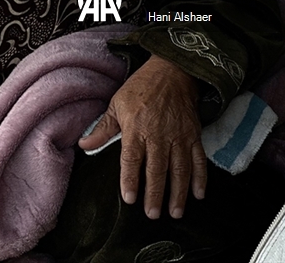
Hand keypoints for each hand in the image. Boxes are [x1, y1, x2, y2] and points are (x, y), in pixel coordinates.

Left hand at [78, 53, 206, 218]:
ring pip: (180, 169)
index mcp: (136, 127)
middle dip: (155, 194)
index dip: (130, 179)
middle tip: (152, 214)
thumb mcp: (117, 103)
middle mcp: (159, 134)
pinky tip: (198, 195)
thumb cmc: (141, 88)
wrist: (172, 70)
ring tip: (175, 212)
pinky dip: (200, 178)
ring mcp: (179, 135)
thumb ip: (103, 128)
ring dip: (178, 192)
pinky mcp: (194, 134)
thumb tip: (84, 145)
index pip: (132, 158)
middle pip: (157, 169)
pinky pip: (199, 159)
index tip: (130, 198)